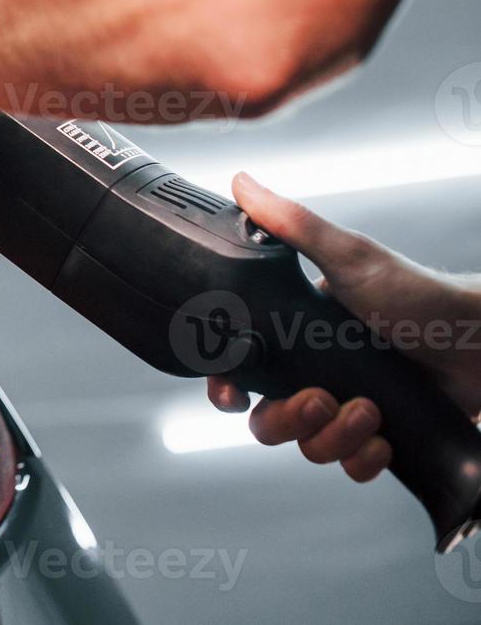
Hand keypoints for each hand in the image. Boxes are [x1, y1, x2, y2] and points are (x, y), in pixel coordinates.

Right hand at [208, 173, 480, 482]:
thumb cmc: (418, 294)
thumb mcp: (348, 256)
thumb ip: (289, 223)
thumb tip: (240, 180)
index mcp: (293, 333)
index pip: (241, 368)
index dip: (227, 386)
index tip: (232, 394)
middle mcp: (315, 372)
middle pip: (268, 420)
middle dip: (289, 418)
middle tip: (322, 398)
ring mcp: (346, 406)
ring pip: (308, 446)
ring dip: (334, 436)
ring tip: (371, 410)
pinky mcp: (380, 435)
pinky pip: (351, 466)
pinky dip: (364, 459)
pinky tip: (384, 439)